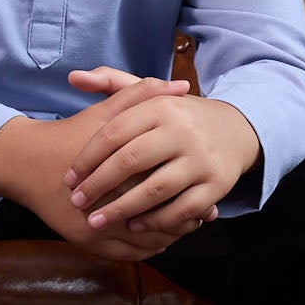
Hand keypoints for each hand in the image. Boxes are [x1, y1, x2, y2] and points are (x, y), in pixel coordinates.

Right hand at [0, 74, 193, 259]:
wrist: (27, 163)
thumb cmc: (71, 133)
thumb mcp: (106, 111)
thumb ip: (143, 94)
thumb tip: (181, 86)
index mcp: (123, 173)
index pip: (167, 190)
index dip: (191, 191)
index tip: (206, 187)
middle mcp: (111, 206)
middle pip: (162, 222)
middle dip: (184, 219)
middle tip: (202, 214)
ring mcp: (98, 230)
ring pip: (147, 244)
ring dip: (167, 237)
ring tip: (182, 226)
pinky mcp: (88, 244)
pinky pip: (129, 255)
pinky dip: (148, 249)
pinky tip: (158, 238)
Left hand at [64, 87, 260, 237]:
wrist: (235, 129)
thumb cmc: (178, 116)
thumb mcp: (149, 95)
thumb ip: (110, 82)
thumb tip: (72, 78)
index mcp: (162, 107)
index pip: (114, 133)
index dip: (87, 158)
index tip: (69, 178)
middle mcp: (183, 131)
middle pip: (131, 161)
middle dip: (98, 185)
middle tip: (76, 202)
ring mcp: (202, 159)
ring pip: (155, 190)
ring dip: (121, 209)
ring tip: (96, 222)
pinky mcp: (217, 185)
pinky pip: (181, 210)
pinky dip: (155, 221)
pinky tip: (133, 226)